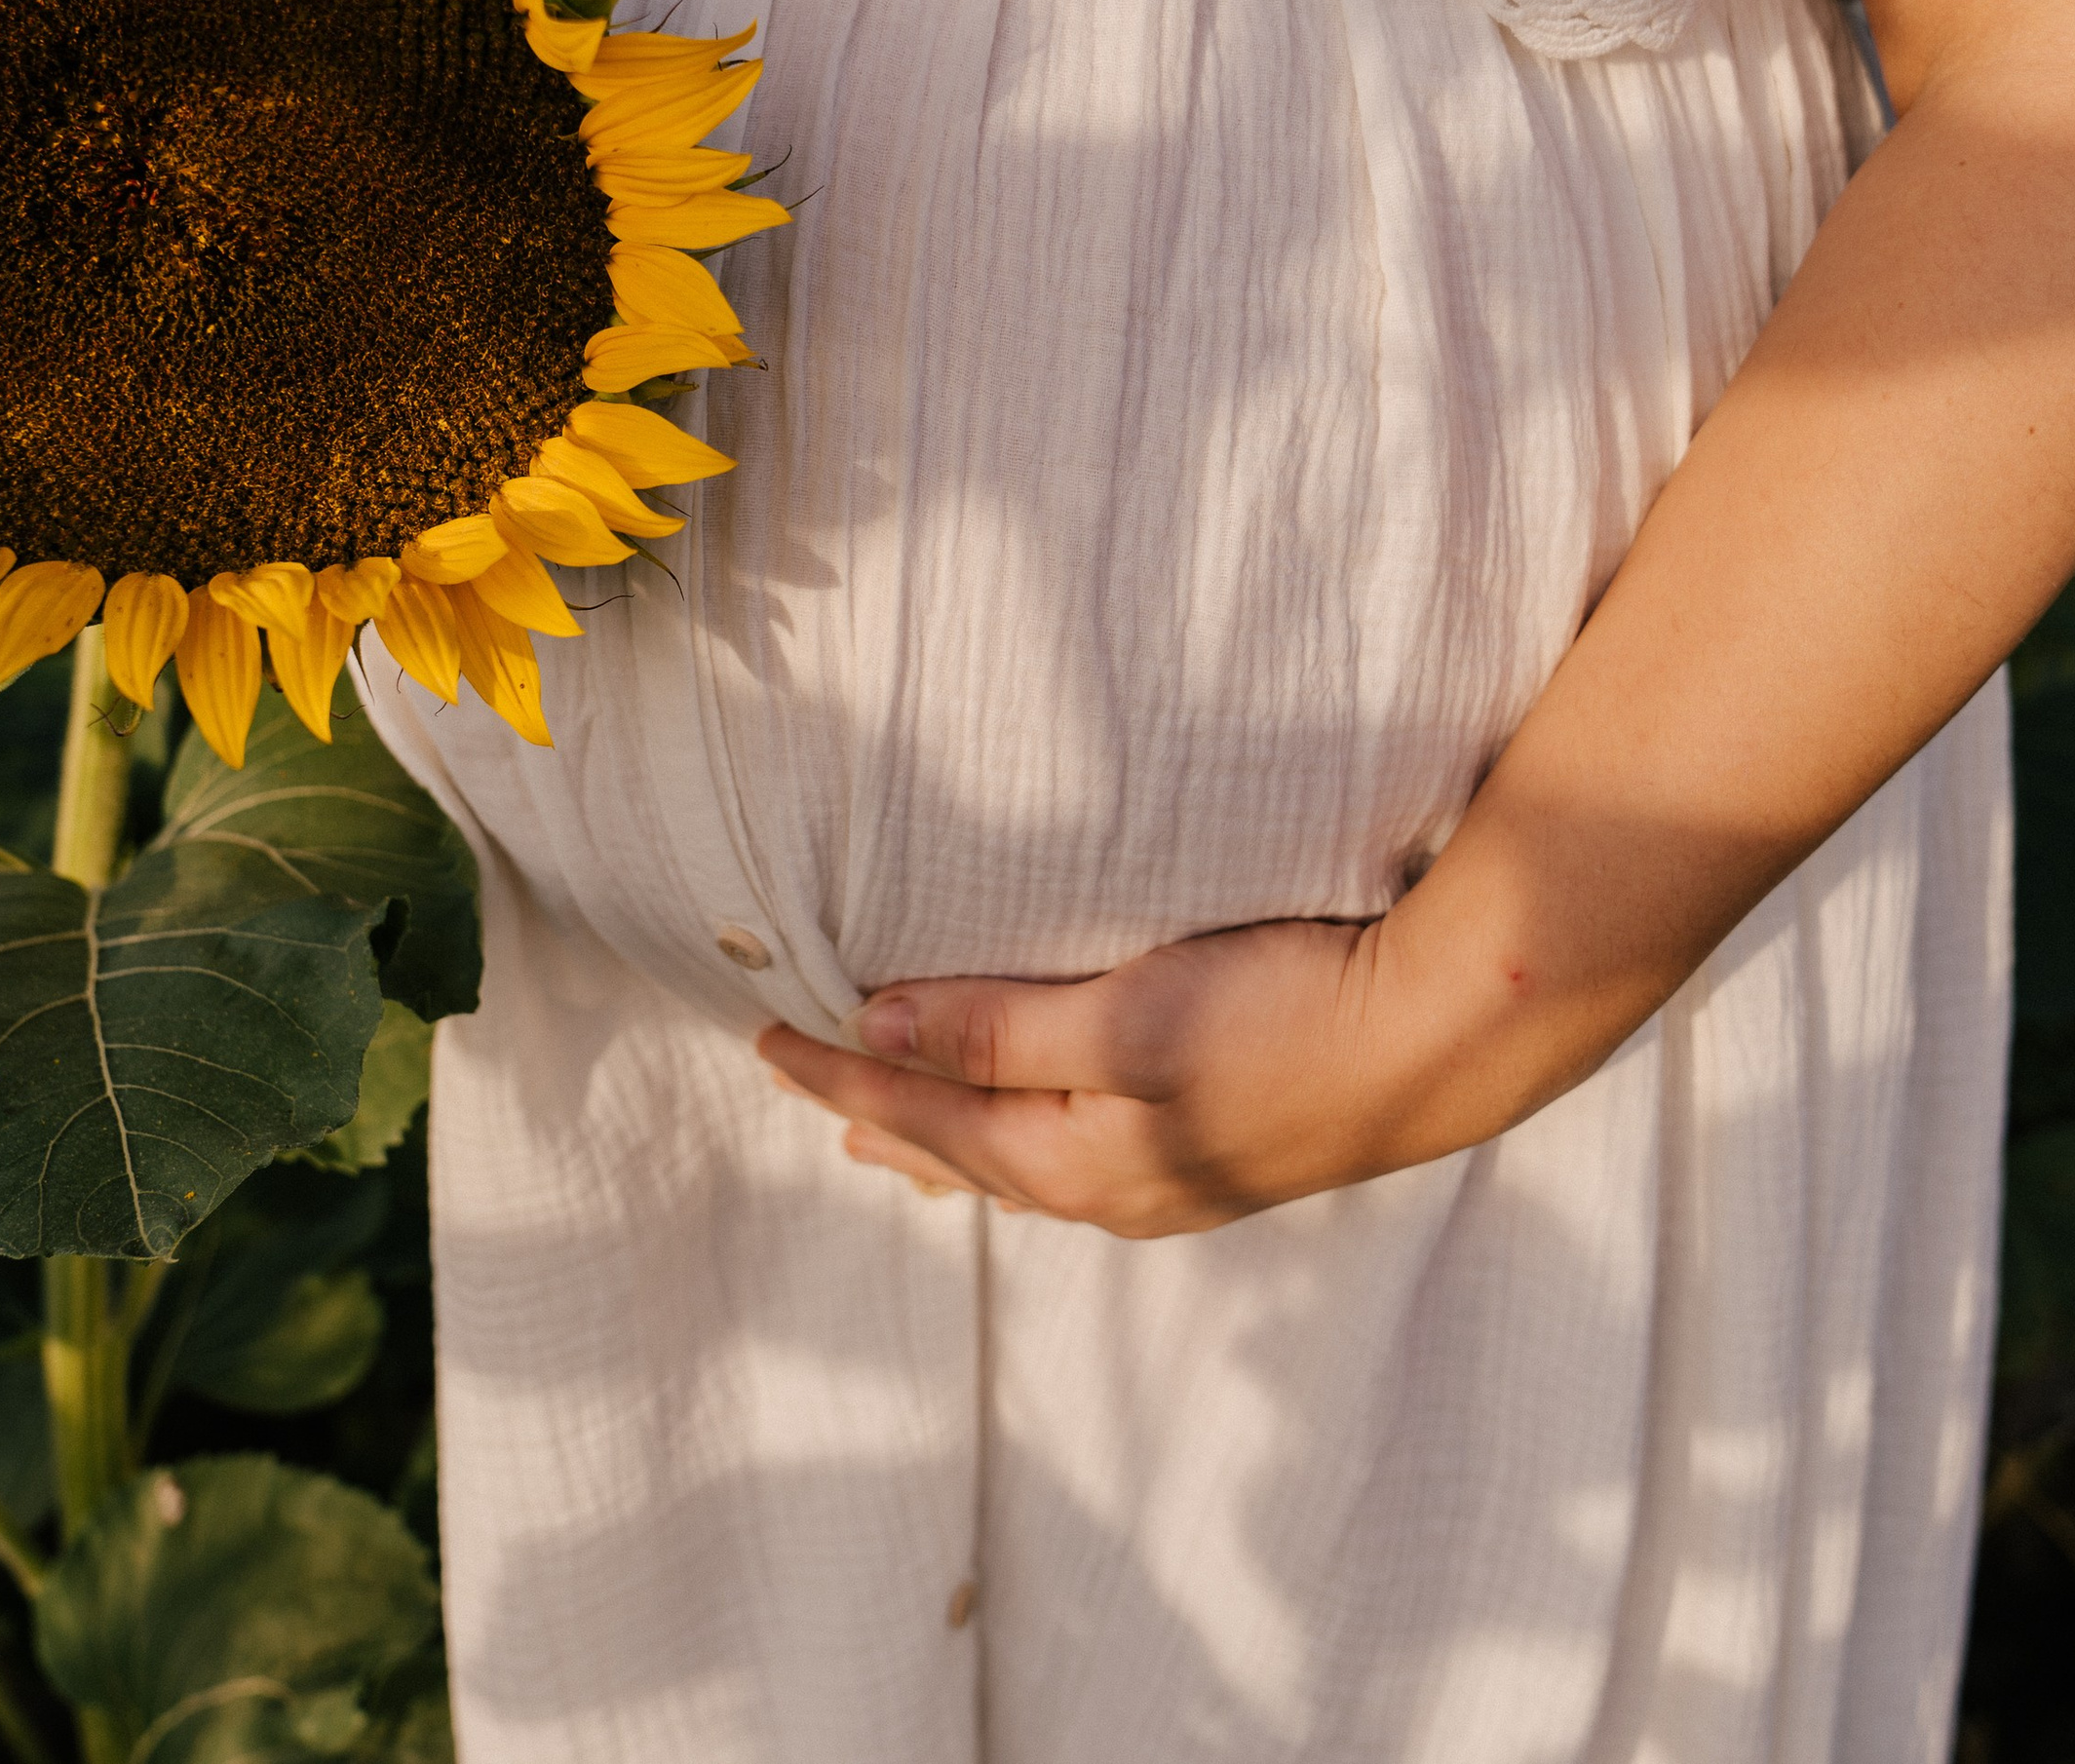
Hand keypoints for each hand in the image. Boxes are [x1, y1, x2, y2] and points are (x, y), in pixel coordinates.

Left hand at [757, 915, 1454, 1238]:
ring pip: (1021, 1161)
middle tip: (811, 1091)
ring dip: (950, 1136)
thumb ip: (998, 1028)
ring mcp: (1171, 1177)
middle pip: (963, 1152)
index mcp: (1073, 1160)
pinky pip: (1078, 1153)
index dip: (837, 1072)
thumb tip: (879, 1029)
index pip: (922, 1114)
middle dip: (882, 1118)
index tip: (762, 1034)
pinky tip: (1038, 1128)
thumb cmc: (1281, 1017)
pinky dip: (1022, 1135)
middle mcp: (1112, 1188)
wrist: (1443, 1040)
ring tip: (898, 1132)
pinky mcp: (1219, 1148)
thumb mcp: (1123, 1016)